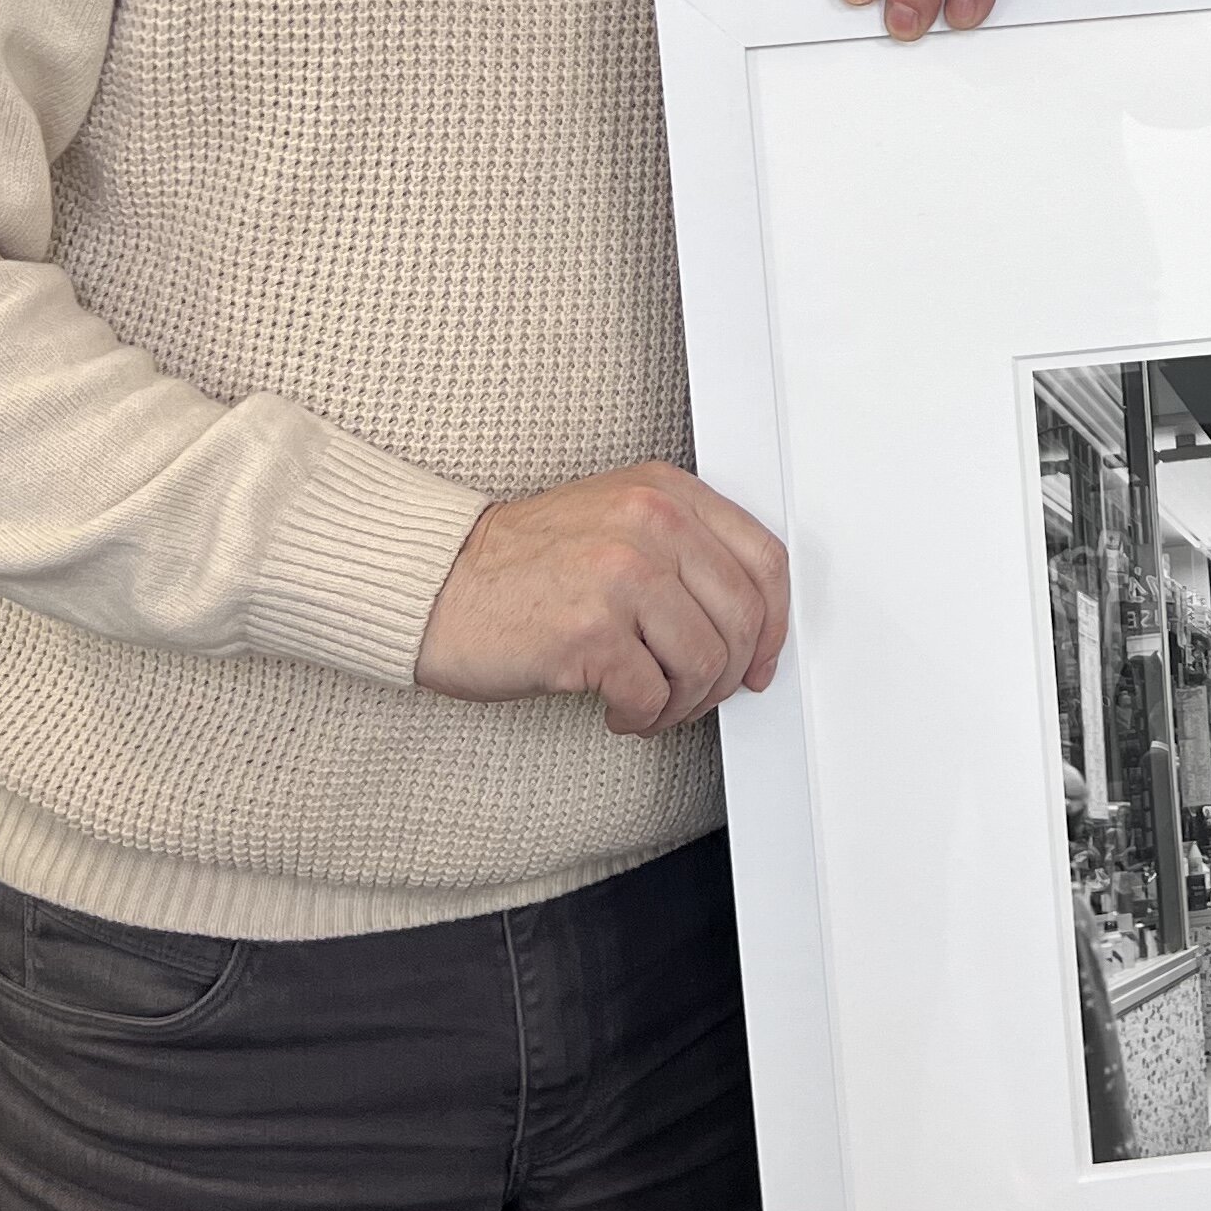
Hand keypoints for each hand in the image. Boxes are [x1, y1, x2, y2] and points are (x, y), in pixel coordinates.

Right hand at [415, 462, 789, 735]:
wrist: (435, 584)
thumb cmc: (520, 564)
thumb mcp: (615, 522)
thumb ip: (683, 550)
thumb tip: (750, 621)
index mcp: (666, 492)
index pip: (765, 560)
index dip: (775, 625)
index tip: (760, 660)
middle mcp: (651, 523)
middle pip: (744, 620)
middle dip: (727, 675)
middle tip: (694, 695)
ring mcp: (621, 575)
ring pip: (705, 664)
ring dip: (683, 703)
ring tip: (649, 704)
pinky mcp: (590, 632)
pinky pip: (654, 697)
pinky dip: (643, 718)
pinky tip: (616, 709)